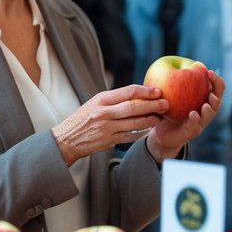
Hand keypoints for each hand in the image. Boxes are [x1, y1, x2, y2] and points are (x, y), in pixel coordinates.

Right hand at [52, 84, 166, 165]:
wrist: (66, 139)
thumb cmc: (82, 119)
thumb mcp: (94, 103)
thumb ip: (114, 99)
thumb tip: (137, 93)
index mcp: (101, 99)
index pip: (128, 92)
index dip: (145, 91)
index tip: (158, 91)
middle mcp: (104, 113)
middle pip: (134, 107)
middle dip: (153, 105)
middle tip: (166, 104)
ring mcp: (107, 128)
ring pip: (135, 122)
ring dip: (150, 119)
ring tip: (160, 116)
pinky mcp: (109, 141)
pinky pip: (130, 136)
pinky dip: (141, 132)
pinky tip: (149, 129)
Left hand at [146, 69, 225, 161]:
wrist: (162, 131)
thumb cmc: (170, 109)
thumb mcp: (175, 94)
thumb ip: (177, 82)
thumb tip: (173, 63)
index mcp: (205, 99)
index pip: (217, 88)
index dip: (216, 80)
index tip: (209, 72)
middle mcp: (206, 110)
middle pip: (217, 101)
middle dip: (216, 93)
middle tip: (211, 89)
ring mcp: (201, 122)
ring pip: (209, 115)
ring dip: (209, 110)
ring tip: (206, 105)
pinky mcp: (191, 132)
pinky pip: (195, 125)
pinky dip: (195, 120)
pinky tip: (193, 114)